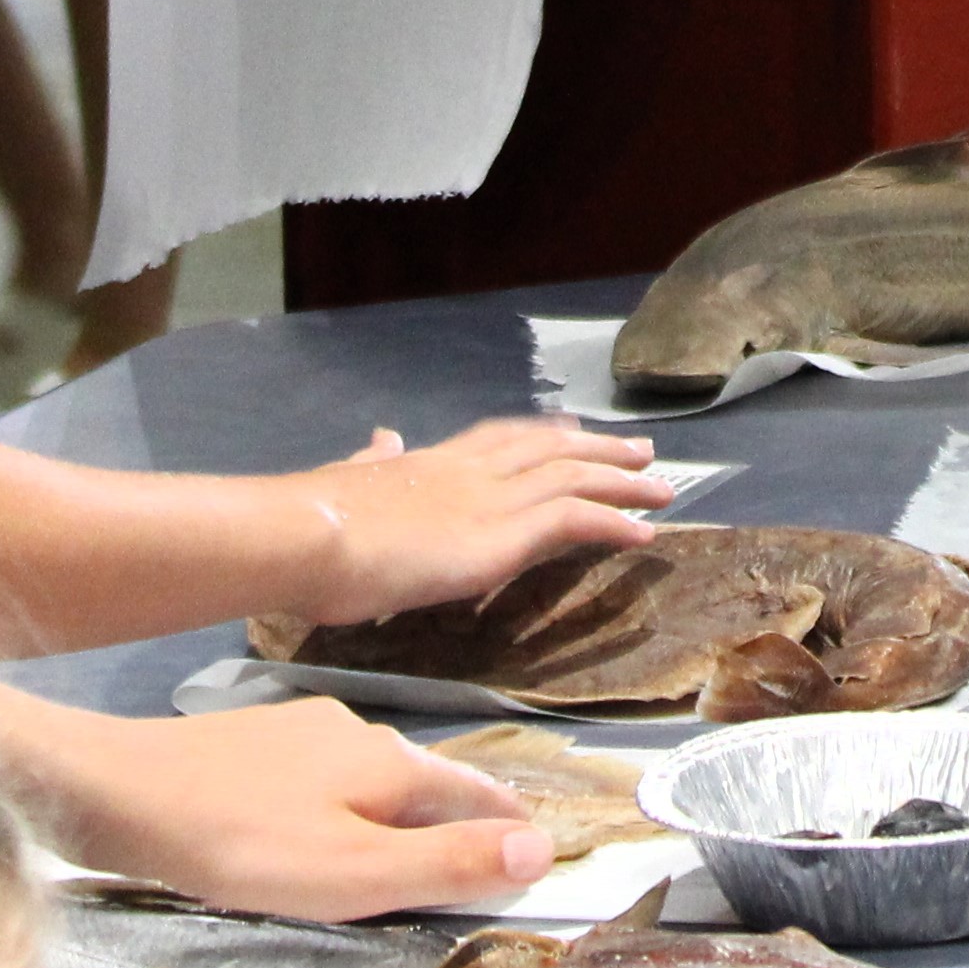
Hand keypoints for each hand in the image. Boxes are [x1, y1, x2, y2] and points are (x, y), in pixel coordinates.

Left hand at [17, 695, 545, 918]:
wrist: (113, 790)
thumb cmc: (238, 841)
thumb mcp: (352, 874)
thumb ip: (446, 865)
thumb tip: (542, 852)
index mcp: (391, 762)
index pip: (478, 795)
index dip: (511, 830)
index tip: (540, 857)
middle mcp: (355, 733)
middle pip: (428, 784)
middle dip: (457, 822)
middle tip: (480, 867)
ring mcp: (299, 733)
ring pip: (373, 780)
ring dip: (400, 817)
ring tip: (406, 860)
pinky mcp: (251, 747)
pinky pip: (324, 781)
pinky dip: (346, 810)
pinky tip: (319, 836)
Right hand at [285, 418, 670, 622]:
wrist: (306, 535)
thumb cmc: (310, 523)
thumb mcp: (344, 480)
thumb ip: (369, 463)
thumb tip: (380, 439)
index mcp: (428, 462)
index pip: (500, 439)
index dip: (542, 434)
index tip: (573, 430)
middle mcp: (469, 472)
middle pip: (552, 450)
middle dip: (600, 449)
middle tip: (641, 451)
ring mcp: (490, 501)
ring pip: (575, 478)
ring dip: (624, 482)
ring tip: (662, 490)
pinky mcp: (503, 536)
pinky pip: (576, 521)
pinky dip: (615, 522)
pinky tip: (643, 532)